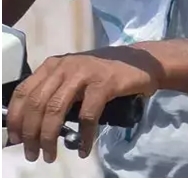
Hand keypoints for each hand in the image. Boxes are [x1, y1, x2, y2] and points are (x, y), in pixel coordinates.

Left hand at [7, 46, 161, 162]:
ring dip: (49, 137)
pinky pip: (88, 115)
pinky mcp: (105, 83)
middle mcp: (65, 66)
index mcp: (53, 65)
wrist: (144, 61)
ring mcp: (85, 73)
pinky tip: (84, 149)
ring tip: (50, 155)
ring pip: (56, 109)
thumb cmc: (107, 72)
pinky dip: (84, 136)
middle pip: (37, 103)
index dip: (15, 118)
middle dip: (31, 133)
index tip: (16, 138)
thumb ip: (56, 90)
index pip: (24, 92)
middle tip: (33, 153)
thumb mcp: (75, 75)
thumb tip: (33, 122)